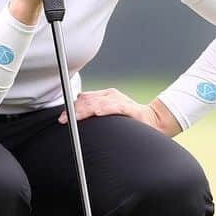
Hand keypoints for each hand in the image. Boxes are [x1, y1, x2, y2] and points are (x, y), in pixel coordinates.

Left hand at [59, 88, 181, 136]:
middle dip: (73, 110)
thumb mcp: (110, 113)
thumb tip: (77, 115)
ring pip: (97, 103)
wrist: (154, 120)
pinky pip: (115, 107)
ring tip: (74, 118)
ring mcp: (120, 100)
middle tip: (64, 120)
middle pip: (87, 99)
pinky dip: (105, 109)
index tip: (62, 118)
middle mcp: (111, 95)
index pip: (84, 98)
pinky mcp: (130, 108)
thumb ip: (97, 111)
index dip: (71, 107)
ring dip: (84, 111)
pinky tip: (97, 112)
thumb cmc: (130, 119)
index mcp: (106, 95)